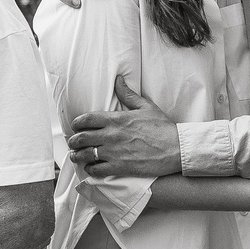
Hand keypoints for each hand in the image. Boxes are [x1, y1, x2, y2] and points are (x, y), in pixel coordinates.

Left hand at [66, 75, 181, 178]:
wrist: (176, 148)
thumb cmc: (162, 127)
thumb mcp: (146, 107)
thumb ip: (128, 94)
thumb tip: (118, 79)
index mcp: (116, 119)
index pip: (86, 119)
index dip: (77, 123)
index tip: (76, 126)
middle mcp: (112, 135)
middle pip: (81, 138)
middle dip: (73, 141)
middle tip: (73, 143)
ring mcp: (114, 152)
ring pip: (86, 155)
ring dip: (77, 156)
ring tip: (76, 156)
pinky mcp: (120, 167)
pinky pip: (97, 169)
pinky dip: (91, 169)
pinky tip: (91, 167)